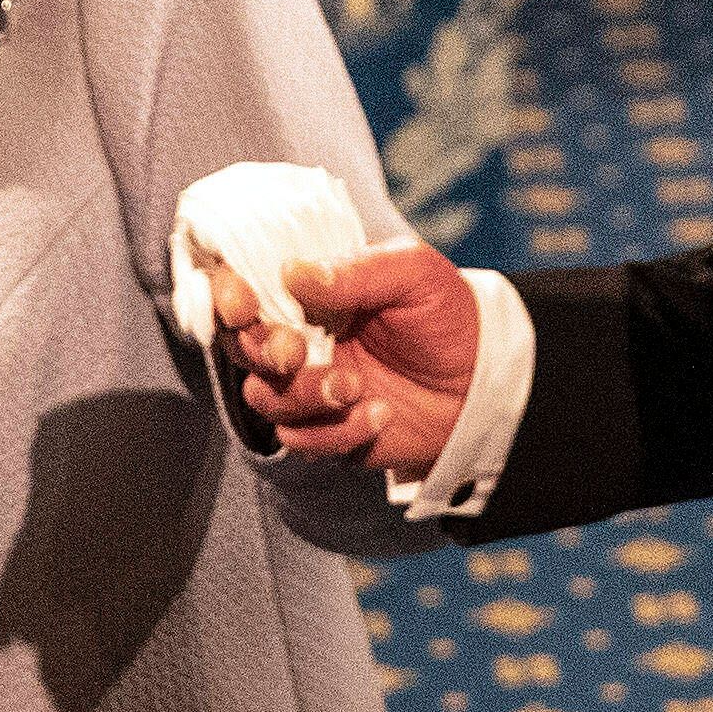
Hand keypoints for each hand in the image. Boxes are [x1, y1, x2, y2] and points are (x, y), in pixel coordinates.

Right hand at [212, 239, 478, 474]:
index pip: (243, 286)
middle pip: (240, 346)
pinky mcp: (328, 430)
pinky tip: (379, 415)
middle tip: (297, 352)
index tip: (242, 303)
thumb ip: (355, 272)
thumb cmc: (447, 315)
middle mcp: (299, 337)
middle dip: (261, 350)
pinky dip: (336, 431)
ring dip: (302, 395)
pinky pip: (301, 439)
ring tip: (355, 388)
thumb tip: (292, 272)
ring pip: (265, 397)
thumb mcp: (413, 275)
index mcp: (310, 292)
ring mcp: (310, 386)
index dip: (225, 294)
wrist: (486, 381)